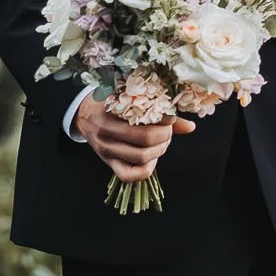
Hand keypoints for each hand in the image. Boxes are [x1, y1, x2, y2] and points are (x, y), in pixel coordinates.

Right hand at [74, 95, 195, 182]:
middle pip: (145, 138)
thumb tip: (191, 127)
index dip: (165, 119)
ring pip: (141, 156)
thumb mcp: (130, 100)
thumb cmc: (111, 104)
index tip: (170, 116)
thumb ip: (160, 112)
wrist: (84, 115)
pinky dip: (146, 170)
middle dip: (165, 135)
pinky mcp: (108, 163)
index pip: (145, 116)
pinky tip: (152, 159)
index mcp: (112, 110)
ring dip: (160, 150)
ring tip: (163, 142)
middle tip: (168, 131)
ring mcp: (106, 149)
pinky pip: (128, 175)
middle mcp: (107, 131)